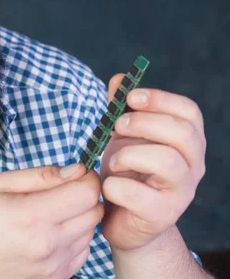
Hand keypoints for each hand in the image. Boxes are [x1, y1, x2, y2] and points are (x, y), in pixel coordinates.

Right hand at [0, 164, 102, 278]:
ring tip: (52, 212)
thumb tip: (77, 170)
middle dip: (85, 194)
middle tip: (62, 190)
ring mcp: (55, 265)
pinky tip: (51, 232)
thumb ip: (40, 175)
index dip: (86, 177)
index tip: (75, 174)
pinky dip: (75, 237)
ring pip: (92, 230)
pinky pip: (84, 249)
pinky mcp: (58, 277)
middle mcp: (49, 244)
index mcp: (32, 216)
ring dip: (80, 216)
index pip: (87, 192)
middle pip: (95, 210)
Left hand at [100, 74, 206, 251]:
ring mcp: (181, 192)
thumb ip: (121, 110)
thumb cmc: (126, 173)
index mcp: (186, 142)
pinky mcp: (161, 215)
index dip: (160, 99)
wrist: (123, 220)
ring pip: (166, 160)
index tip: (131, 97)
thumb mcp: (122, 138)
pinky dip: (114, 185)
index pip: (189, 112)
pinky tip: (107, 186)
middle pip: (182, 132)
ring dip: (128, 154)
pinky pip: (138, 194)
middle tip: (116, 127)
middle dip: (143, 123)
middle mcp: (192, 166)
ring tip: (111, 160)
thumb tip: (119, 79)